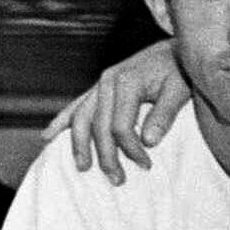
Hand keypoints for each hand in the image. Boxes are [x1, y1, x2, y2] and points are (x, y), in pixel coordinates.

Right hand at [41, 41, 189, 185]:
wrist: (176, 49)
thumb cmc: (181, 70)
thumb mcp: (179, 90)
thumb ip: (164, 114)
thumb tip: (149, 141)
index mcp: (126, 82)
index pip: (121, 125)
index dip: (130, 149)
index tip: (146, 165)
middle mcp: (108, 81)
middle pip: (98, 125)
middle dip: (105, 155)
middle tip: (117, 180)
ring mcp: (101, 83)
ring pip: (82, 117)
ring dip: (80, 144)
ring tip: (83, 167)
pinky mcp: (101, 85)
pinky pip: (77, 105)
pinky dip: (63, 121)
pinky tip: (49, 136)